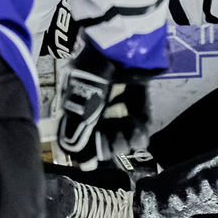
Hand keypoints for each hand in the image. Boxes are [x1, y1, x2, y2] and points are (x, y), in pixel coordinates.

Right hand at [55, 38, 150, 168]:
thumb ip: (80, 140)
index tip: (96, 145)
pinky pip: (140, 130)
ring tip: (126, 126)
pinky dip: (139, 132)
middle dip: (109, 144)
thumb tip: (86, 167)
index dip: (91, 150)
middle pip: (104, 145)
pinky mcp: (139, 106)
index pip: (84, 143)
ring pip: (123, 141)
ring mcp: (119, 109)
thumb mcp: (79, 110)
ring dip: (125, 139)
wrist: (119, 51)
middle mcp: (97, 113)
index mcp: (77, 112)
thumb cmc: (93, 78)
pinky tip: (136, 126)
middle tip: (110, 130)